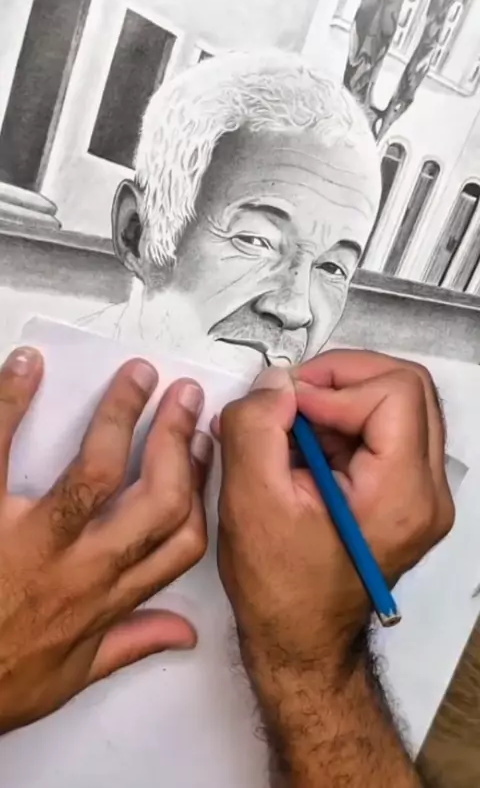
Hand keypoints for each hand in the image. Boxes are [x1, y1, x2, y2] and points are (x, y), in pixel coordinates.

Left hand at [0, 347, 210, 732]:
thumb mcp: (74, 677)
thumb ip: (132, 643)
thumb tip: (180, 633)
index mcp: (106, 598)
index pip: (180, 538)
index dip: (201, 485)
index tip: (201, 449)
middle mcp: (82, 568)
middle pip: (156, 495)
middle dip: (175, 437)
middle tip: (183, 397)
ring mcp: (33, 541)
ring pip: (96, 469)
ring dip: (121, 412)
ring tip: (136, 376)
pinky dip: (11, 402)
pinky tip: (26, 369)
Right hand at [217, 350, 454, 674]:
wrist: (300, 640)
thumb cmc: (278, 588)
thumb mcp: (250, 502)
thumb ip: (257, 428)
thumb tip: (276, 381)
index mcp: (401, 496)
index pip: (394, 392)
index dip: (333, 383)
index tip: (286, 404)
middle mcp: (427, 492)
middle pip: (407, 387)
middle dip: (343, 377)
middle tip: (293, 395)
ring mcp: (422, 493)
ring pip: (399, 402)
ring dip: (342, 396)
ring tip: (294, 422)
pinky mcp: (405, 493)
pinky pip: (386, 428)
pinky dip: (344, 419)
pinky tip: (305, 443)